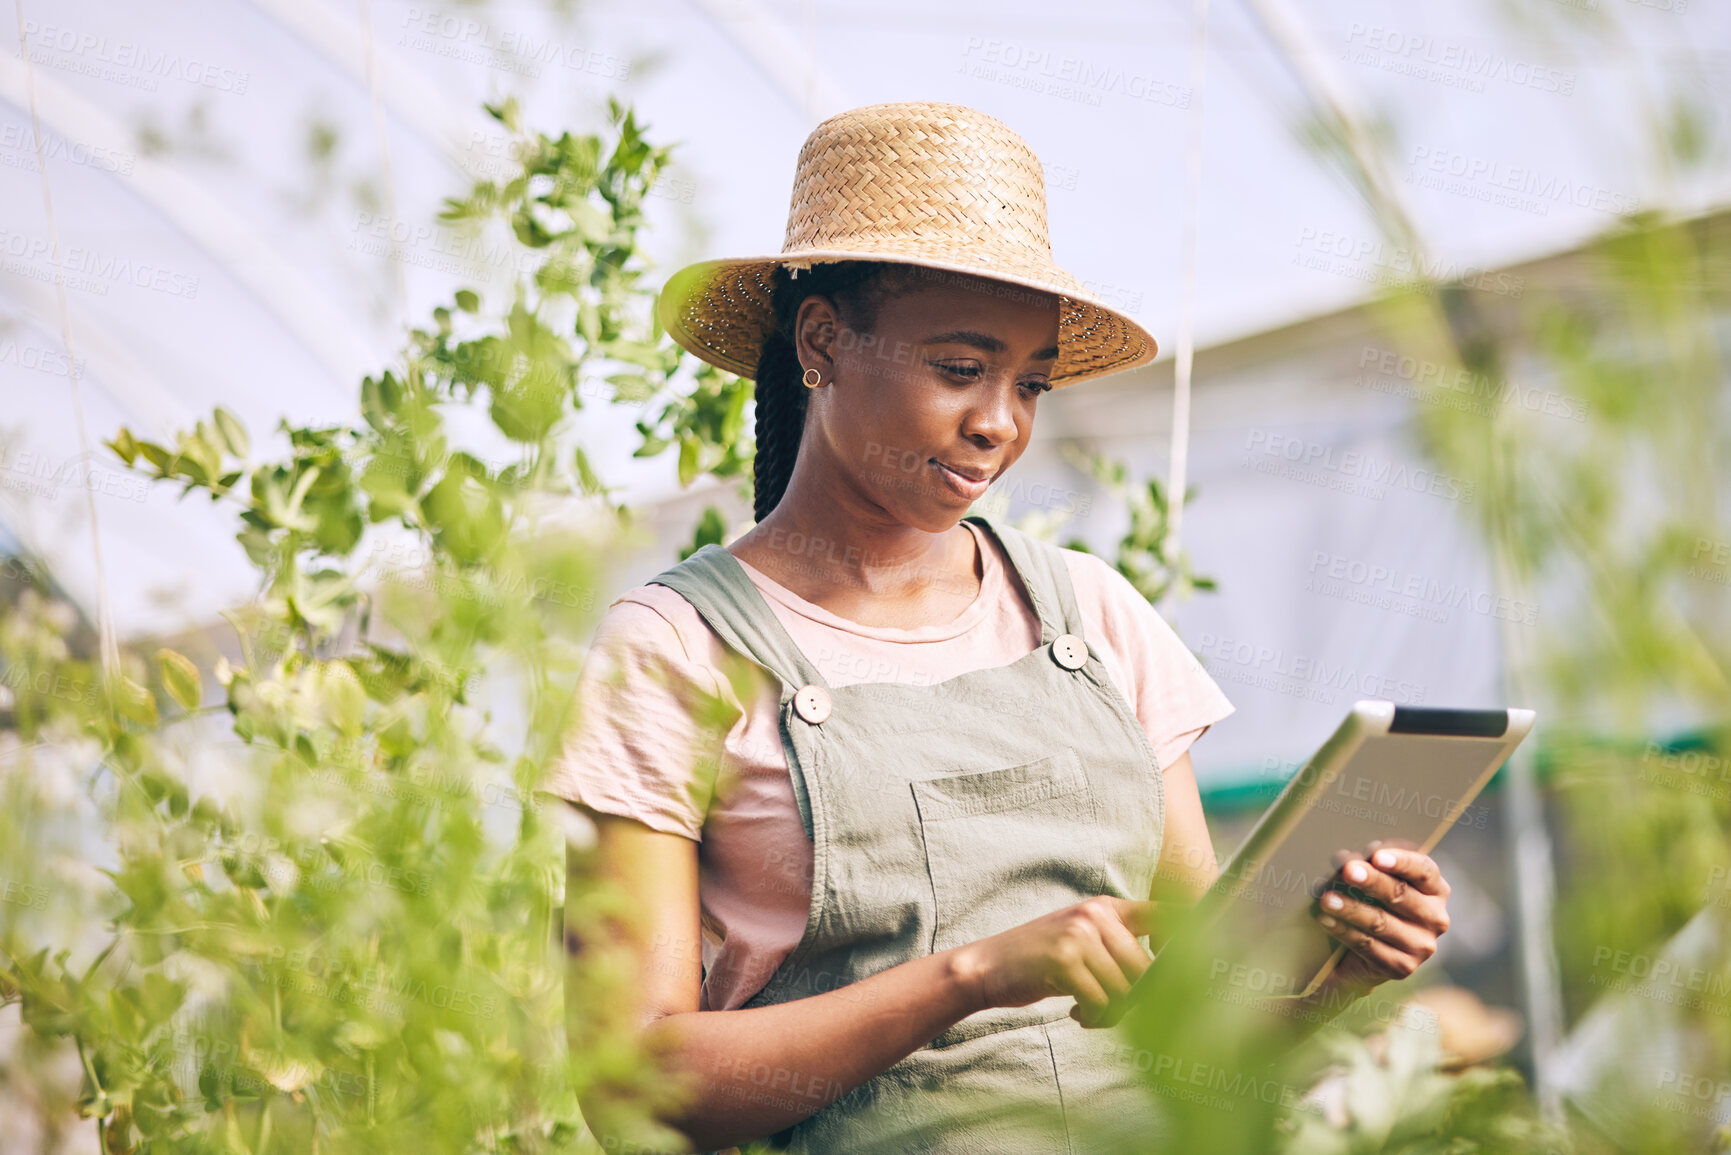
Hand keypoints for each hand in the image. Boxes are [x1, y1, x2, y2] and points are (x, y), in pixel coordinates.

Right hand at [949, 896, 1158, 1029]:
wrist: (988, 966)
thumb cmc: (1041, 960)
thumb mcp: (1082, 939)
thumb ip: (1120, 948)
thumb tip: (1171, 981)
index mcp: (1106, 907)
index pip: (1165, 915)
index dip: (1184, 943)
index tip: (1178, 974)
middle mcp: (1095, 915)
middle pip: (1147, 967)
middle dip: (1137, 999)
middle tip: (1112, 1010)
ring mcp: (1079, 935)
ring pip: (1126, 989)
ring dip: (1113, 1012)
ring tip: (1090, 1011)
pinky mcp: (1065, 960)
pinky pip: (1102, 1002)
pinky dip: (1094, 1017)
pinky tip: (1077, 1013)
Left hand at [1311, 842, 1450, 992]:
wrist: (1367, 954)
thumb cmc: (1374, 904)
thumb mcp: (1377, 882)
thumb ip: (1370, 867)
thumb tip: (1346, 858)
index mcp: (1435, 890)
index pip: (1424, 870)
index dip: (1401, 862)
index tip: (1377, 856)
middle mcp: (1435, 918)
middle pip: (1401, 895)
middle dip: (1372, 881)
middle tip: (1348, 871)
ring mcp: (1421, 946)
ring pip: (1381, 922)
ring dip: (1350, 908)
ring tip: (1326, 898)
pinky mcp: (1402, 966)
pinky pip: (1368, 945)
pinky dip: (1343, 930)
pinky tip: (1325, 919)